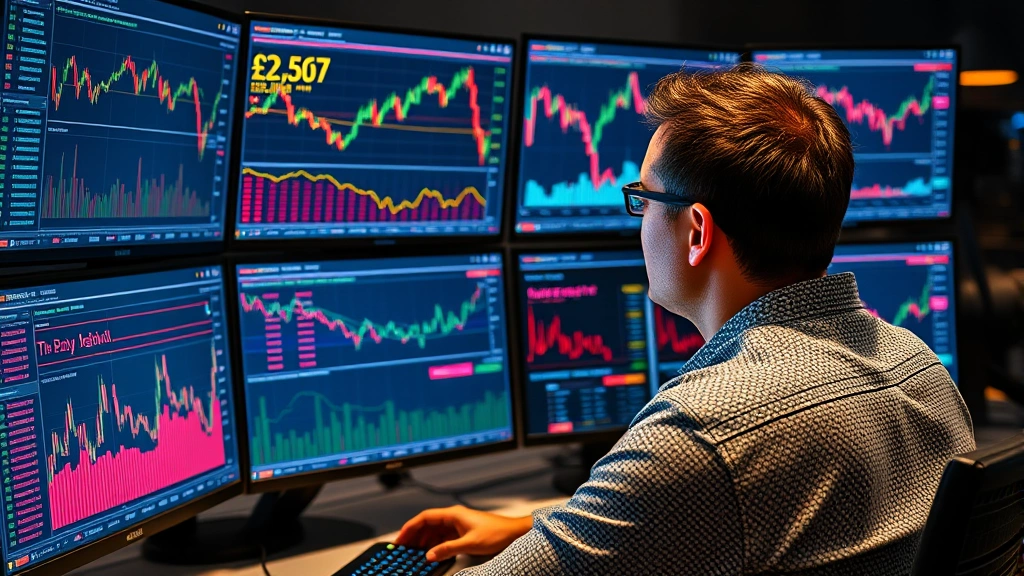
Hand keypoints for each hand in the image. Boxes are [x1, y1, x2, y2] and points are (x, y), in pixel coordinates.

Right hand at [395, 505, 532, 561]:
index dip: (410, 527)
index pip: (425, 517)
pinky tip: (432, 553)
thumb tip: (430, 555)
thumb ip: (448, 549)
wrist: (514, 533)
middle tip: (403, 548)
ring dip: (424, 541)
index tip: (401, 537)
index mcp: (454, 514)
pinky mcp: (464, 532)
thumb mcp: (470, 544)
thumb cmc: (497, 533)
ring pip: (435, 531)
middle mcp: (455, 517)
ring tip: (414, 552)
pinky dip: (435, 544)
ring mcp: (459, 524)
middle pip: (428, 524)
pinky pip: (444, 537)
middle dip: (414, 535)